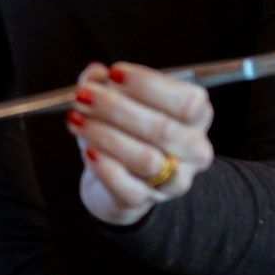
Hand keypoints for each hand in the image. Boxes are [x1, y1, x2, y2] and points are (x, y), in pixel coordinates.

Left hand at [66, 61, 214, 225]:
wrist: (117, 181)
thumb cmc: (124, 132)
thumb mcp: (117, 100)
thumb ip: (105, 82)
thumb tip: (95, 73)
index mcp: (197, 117)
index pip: (187, 101)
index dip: (150, 85)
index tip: (114, 74)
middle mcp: (194, 150)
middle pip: (163, 129)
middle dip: (117, 108)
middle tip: (84, 96)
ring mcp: (173, 180)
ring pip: (146, 159)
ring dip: (106, 135)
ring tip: (77, 120)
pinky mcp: (144, 202)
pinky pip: (128, 188)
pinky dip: (105, 168)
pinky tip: (89, 152)